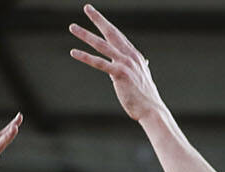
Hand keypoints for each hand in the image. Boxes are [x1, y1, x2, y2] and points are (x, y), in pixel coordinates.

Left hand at [69, 5, 166, 121]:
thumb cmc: (145, 97)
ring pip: (101, 45)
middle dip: (98, 19)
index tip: (97, 15)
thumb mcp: (142, 77)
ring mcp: (125, 63)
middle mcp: (130, 56)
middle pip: (111, 32)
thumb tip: (143, 62)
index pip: (118, 35)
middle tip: (87, 7)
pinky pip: (99, 62)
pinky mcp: (119, 74)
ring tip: (72, 27)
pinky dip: (85, 56)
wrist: (151, 109)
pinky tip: (73, 52)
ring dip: (85, 34)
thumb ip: (139, 66)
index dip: (107, 24)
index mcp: (134, 55)